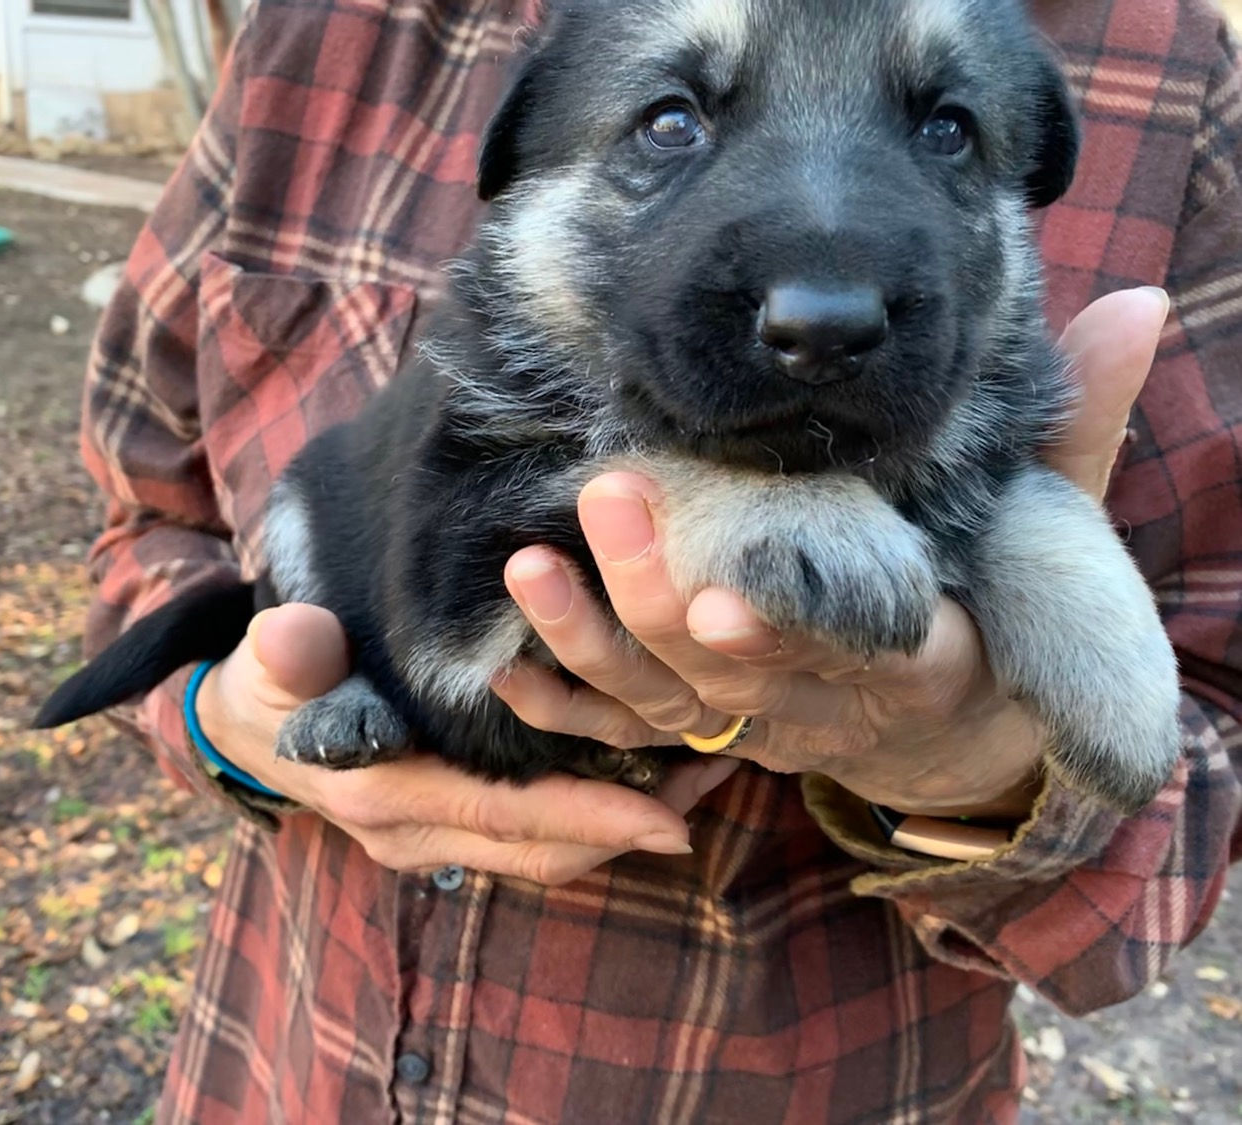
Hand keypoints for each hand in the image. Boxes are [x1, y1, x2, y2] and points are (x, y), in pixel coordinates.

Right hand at [196, 603, 739, 883]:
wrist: (238, 730)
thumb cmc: (262, 688)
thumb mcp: (264, 661)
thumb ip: (284, 651)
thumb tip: (297, 638)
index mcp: (385, 796)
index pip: (500, 816)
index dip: (587, 818)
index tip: (670, 817)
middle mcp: (417, 834)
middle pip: (541, 848)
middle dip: (629, 828)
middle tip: (714, 784)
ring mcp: (433, 840)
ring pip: (542, 850)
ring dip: (619, 827)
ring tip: (698, 779)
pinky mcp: (447, 826)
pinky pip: (528, 836)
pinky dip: (588, 818)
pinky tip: (640, 777)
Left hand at [497, 287, 1170, 818]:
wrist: (951, 718)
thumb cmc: (987, 600)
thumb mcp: (1045, 528)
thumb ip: (1076, 426)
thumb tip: (1135, 302)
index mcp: (914, 656)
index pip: (851, 654)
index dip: (786, 636)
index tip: (725, 601)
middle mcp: (822, 706)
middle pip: (726, 672)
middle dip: (657, 592)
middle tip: (608, 494)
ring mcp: (752, 726)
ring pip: (661, 703)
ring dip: (590, 640)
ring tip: (529, 567)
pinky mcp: (702, 729)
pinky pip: (626, 734)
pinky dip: (567, 710)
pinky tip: (509, 673)